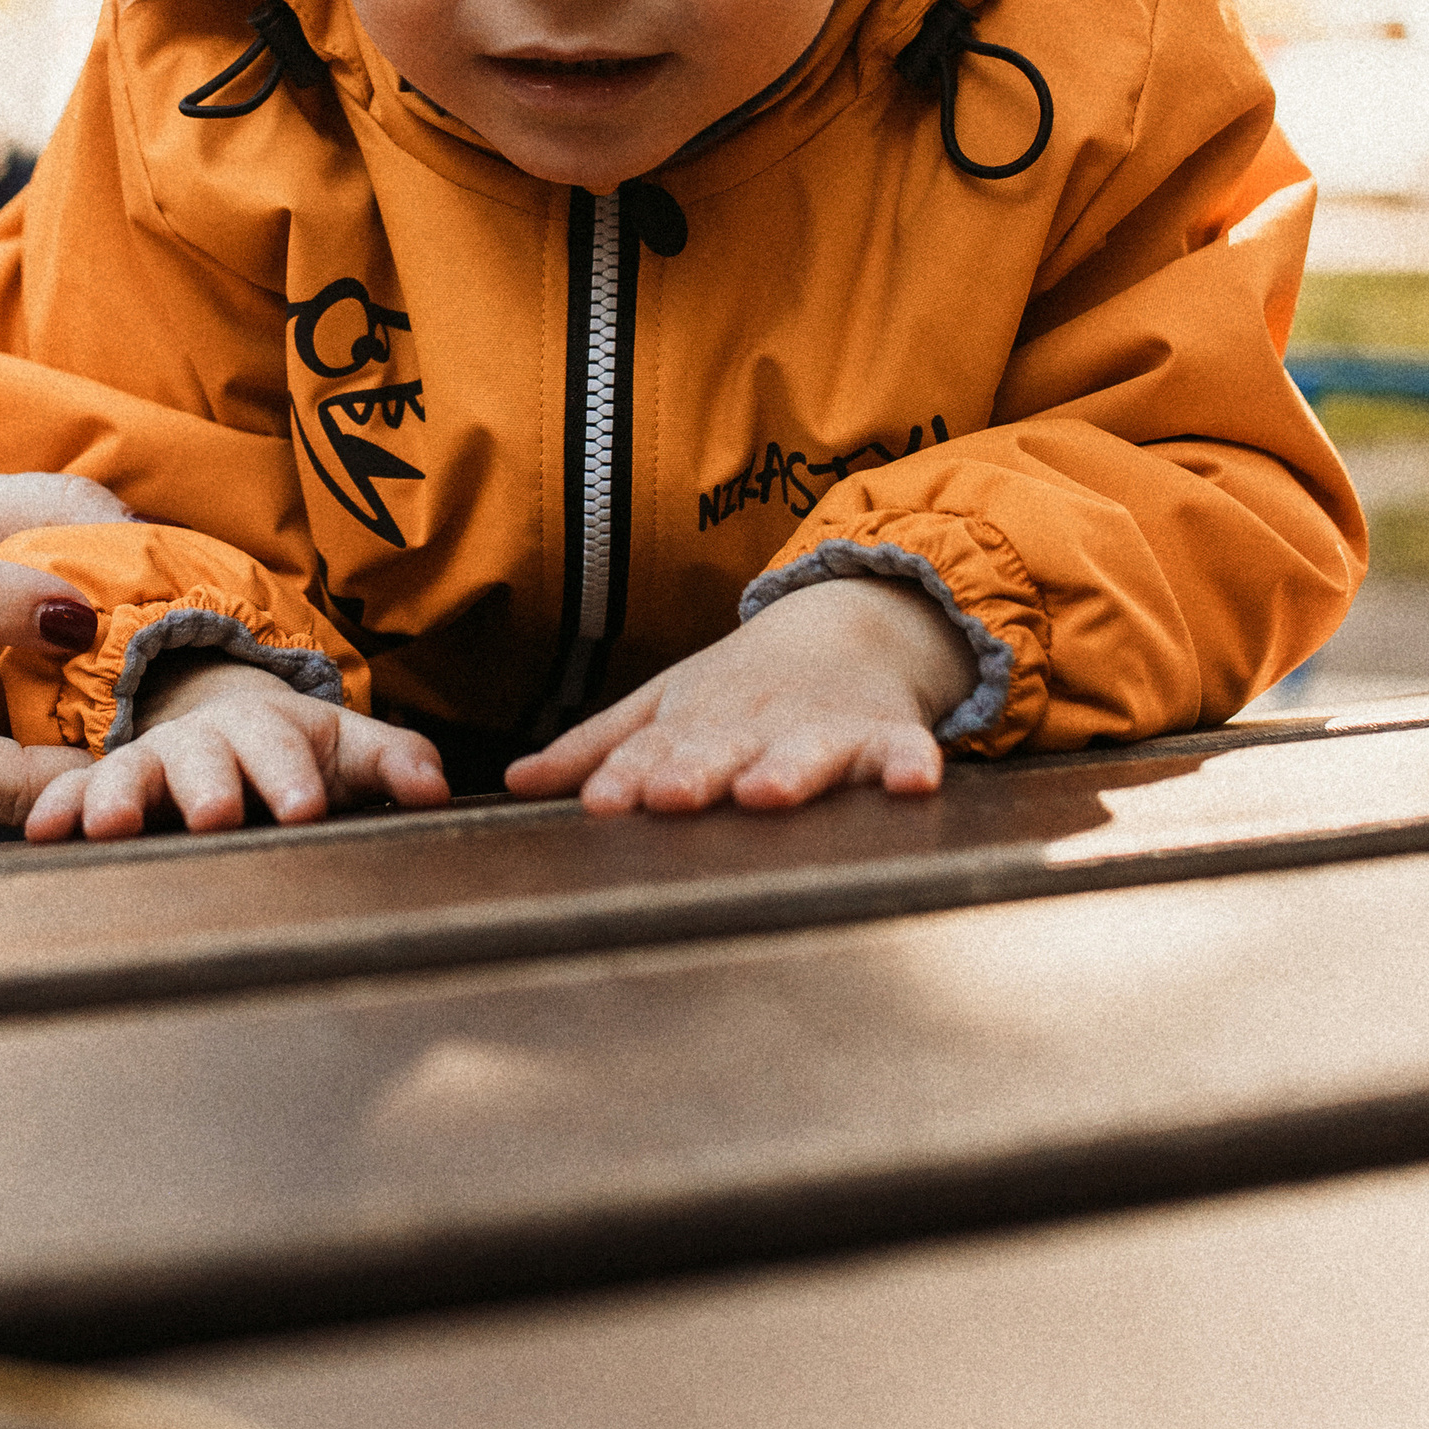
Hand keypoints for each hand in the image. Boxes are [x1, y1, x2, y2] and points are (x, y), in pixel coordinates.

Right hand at [22, 655, 450, 844]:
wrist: (225, 724)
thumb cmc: (296, 753)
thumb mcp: (348, 751)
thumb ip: (396, 764)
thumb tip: (438, 792)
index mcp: (270, 730)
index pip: (286, 749)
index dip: (294, 777)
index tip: (305, 810)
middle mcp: (207, 742)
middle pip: (207, 758)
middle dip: (210, 785)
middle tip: (216, 815)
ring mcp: (152, 763)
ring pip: (133, 772)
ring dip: (122, 796)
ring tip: (114, 829)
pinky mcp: (107, 787)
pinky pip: (74, 794)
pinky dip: (58, 809)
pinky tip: (42, 834)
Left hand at [505, 575, 972, 815]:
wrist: (848, 624)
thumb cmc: (740, 686)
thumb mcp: (664, 704)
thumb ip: (597, 749)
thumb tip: (514, 785)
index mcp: (697, 720)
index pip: (654, 750)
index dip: (627, 776)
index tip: (603, 804)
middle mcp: (756, 723)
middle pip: (723, 749)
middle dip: (696, 771)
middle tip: (672, 796)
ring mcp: (823, 728)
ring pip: (806, 751)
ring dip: (788, 770)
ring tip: (768, 793)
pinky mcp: (887, 735)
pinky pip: (903, 751)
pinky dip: (910, 764)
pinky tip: (913, 784)